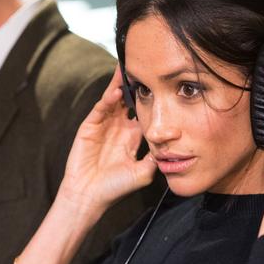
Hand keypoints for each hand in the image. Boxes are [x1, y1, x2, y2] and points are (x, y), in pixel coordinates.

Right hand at [57, 66, 156, 216]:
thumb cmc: (115, 188)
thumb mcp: (143, 172)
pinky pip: (101, 109)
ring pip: (113, 99)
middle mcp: (119, 127)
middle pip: (128, 99)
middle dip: (135, 84)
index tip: (161, 84)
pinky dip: (108, 99)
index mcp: (132, 136)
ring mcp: (103, 125)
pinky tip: (116, 91)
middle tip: (145, 66)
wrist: (90, 197)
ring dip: (120, 84)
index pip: (143, 111)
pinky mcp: (89, 127)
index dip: (151, 98)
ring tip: (128, 67)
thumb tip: (173, 145)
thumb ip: (156, 157)